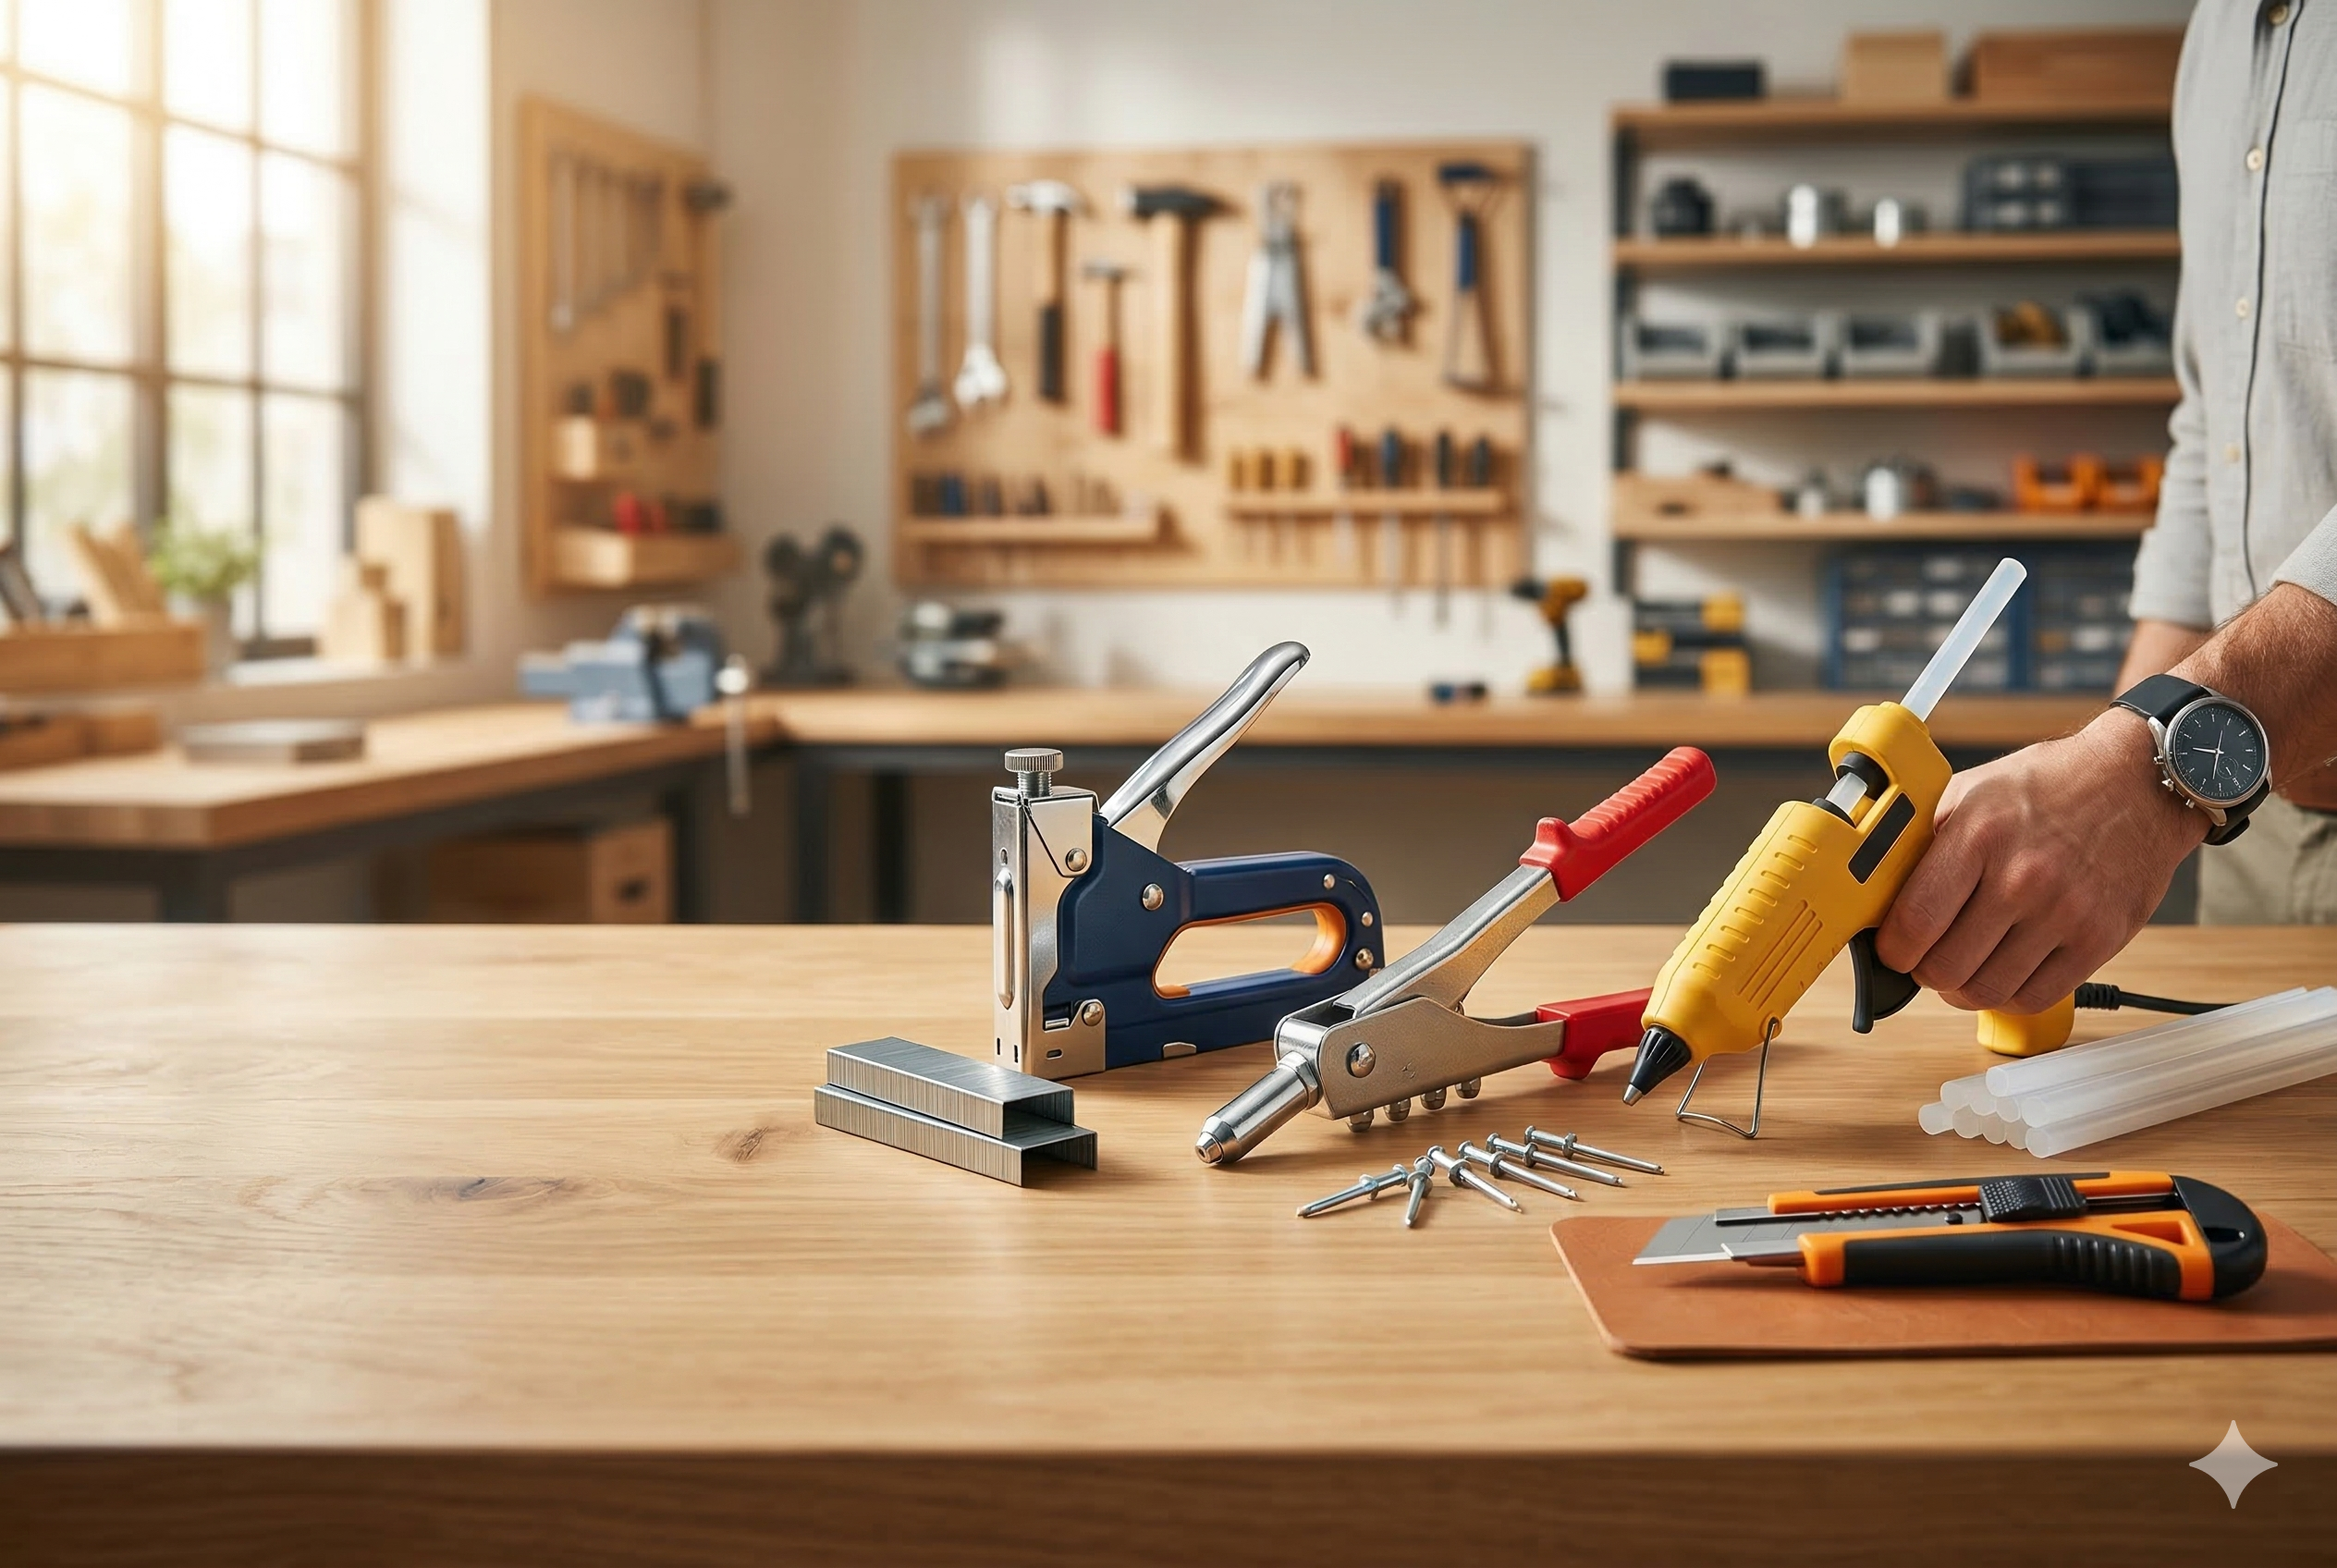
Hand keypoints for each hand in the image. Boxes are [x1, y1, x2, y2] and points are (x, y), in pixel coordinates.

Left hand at [1875, 712, 2207, 1012]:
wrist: (2138, 783)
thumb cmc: (2050, 785)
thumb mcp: (1972, 790)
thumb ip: (1926, 838)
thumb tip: (1879, 886)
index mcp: (1978, 835)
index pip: (1914, 922)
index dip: (1892, 949)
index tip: (1892, 948)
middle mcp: (2022, 878)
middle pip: (1945, 967)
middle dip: (1925, 971)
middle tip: (1926, 959)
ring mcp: (2064, 912)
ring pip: (1986, 991)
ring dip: (1963, 989)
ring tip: (1962, 968)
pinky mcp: (2100, 939)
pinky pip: (2035, 997)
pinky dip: (2008, 997)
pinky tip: (2001, 973)